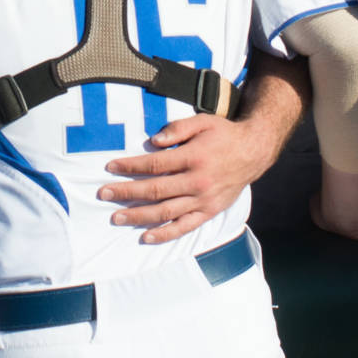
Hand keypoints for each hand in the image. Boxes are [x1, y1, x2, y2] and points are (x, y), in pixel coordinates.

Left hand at [99, 111, 279, 243]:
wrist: (253, 152)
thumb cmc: (223, 134)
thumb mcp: (203, 121)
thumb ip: (178, 128)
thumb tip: (153, 142)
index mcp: (194, 157)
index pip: (155, 164)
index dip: (130, 166)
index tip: (110, 167)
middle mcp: (197, 181)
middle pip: (155, 190)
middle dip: (127, 192)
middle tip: (104, 194)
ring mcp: (203, 200)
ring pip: (166, 211)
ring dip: (139, 216)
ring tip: (116, 217)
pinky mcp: (208, 212)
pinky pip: (184, 226)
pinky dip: (165, 234)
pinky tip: (146, 237)